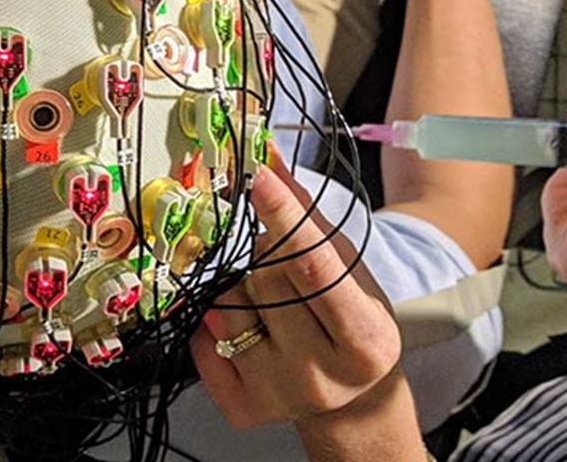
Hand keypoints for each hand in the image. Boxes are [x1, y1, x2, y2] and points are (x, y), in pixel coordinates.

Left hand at [191, 156, 399, 426]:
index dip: (283, 216)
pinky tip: (245, 328)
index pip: (313, 267)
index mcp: (365, 340)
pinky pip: (201, 338)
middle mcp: (322, 376)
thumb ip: (308, 217)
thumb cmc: (351, 321)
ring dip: (236, 288)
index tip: (257, 176)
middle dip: (265, 253)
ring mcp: (278, 395)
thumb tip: (267, 156)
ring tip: (267, 304)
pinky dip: (212, 322)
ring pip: (226, 305)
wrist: (349, 401)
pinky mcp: (240, 409)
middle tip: (279, 260)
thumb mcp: (349, 270)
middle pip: (265, 279)